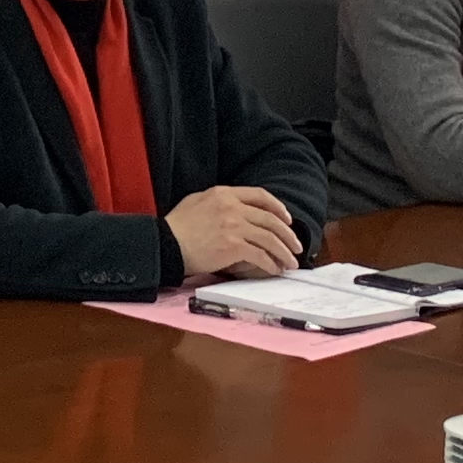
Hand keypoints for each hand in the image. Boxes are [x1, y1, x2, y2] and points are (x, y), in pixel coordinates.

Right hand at [167, 184, 303, 280]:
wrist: (165, 244)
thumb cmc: (177, 226)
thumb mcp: (197, 202)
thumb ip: (220, 203)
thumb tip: (238, 211)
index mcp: (224, 193)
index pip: (260, 195)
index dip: (278, 208)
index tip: (287, 219)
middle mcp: (232, 207)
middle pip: (270, 219)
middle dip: (288, 235)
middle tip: (296, 246)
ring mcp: (234, 226)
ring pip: (270, 238)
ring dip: (284, 252)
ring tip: (290, 262)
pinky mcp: (233, 246)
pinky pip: (260, 255)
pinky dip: (270, 263)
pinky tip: (274, 269)